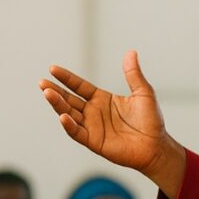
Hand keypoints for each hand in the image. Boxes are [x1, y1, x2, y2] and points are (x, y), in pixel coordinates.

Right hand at [40, 50, 185, 197]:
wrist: (156, 146)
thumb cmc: (151, 120)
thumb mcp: (143, 93)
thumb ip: (133, 74)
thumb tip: (131, 52)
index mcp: (102, 99)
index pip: (79, 86)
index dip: (67, 78)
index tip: (53, 69)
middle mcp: (94, 112)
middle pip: (69, 99)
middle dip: (55, 91)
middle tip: (42, 82)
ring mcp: (92, 127)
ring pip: (69, 114)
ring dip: (58, 105)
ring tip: (47, 93)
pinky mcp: (94, 142)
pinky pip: (77, 133)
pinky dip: (69, 125)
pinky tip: (63, 116)